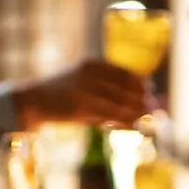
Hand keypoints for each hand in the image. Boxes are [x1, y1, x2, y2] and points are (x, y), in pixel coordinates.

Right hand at [13, 58, 150, 128]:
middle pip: (124, 87)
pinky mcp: (80, 108)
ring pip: (119, 103)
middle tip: (155, 107)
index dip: (139, 82)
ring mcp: (85, 91)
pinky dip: (123, 121)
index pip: (123, 71)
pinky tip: (131, 124)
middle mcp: (89, 75)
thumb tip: (133, 97)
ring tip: (146, 117)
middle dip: (142, 98)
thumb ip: (104, 86)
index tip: (151, 90)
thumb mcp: (82, 80)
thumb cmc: (61, 93)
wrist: (33, 100)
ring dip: (136, 111)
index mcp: (91, 64)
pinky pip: (109, 116)